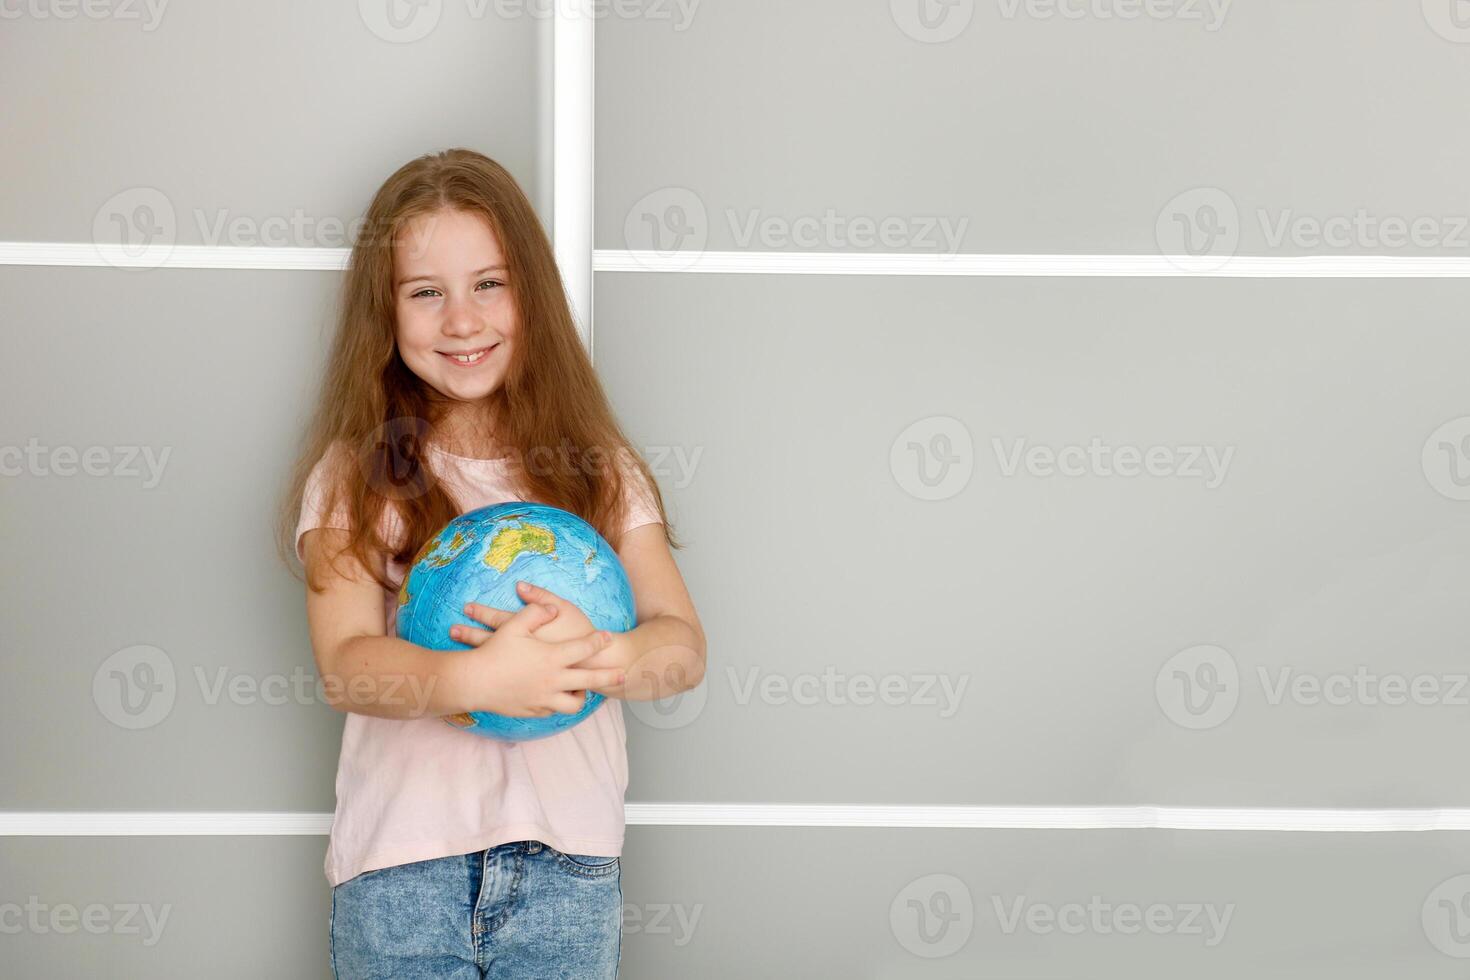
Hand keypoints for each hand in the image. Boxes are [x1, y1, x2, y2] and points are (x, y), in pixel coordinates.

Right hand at [447, 601, 622, 717]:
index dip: (598, 642)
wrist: (473, 682)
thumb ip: (536, 611)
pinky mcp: (533, 710)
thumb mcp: (514, 625)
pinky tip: (558, 697)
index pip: (583, 649)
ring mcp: (544, 698)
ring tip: (585, 690)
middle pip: (590, 680)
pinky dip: (559, 703)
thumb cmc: (494, 652)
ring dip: (581, 696)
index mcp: (551, 657)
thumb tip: (552, 607)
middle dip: (609, 676)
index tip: (609, 638)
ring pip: (573, 704)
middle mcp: (552, 680)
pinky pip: (553, 710)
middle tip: (623, 674)